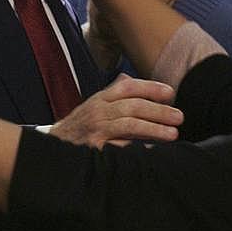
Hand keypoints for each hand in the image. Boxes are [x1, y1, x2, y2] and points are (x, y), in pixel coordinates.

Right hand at [49, 74, 181, 147]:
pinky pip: (120, 147)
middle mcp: (97, 111)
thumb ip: (111, 95)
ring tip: (173, 133)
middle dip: (159, 110)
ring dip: (154, 128)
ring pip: (129, 124)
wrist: (51, 152)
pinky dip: (138, 148)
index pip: (127, 87)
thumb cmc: (78, 130)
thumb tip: (129, 78)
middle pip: (132, 105)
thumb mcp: (92, 107)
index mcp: (99, 99)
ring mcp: (95, 130)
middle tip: (179, 116)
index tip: (170, 93)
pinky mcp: (94, 149)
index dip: (150, 87)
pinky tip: (152, 150)